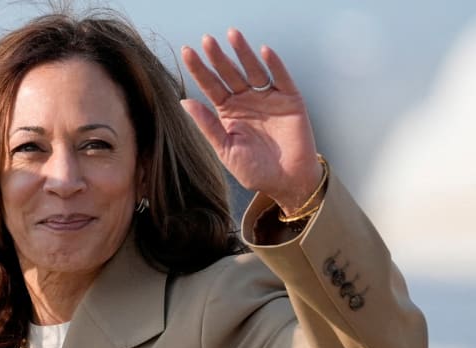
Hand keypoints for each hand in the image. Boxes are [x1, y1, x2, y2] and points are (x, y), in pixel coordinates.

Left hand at [180, 28, 321, 214]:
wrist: (287, 183)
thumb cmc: (255, 170)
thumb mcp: (226, 150)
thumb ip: (208, 126)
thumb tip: (185, 102)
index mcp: (228, 112)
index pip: (211, 86)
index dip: (200, 69)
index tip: (187, 52)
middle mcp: (246, 101)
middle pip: (230, 73)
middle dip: (218, 57)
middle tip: (207, 41)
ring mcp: (268, 98)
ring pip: (253, 70)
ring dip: (243, 52)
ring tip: (233, 35)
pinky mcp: (289, 100)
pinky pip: (281, 78)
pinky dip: (274, 65)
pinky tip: (264, 51)